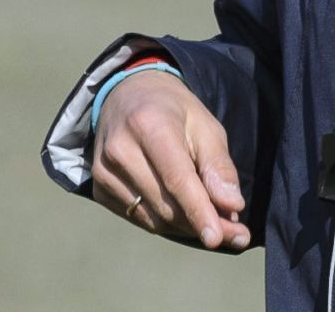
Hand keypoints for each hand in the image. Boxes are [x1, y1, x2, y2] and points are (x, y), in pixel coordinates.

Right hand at [92, 70, 250, 250]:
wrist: (127, 96)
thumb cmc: (174, 110)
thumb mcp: (205, 125)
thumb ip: (217, 165)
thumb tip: (231, 205)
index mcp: (150, 125)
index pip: (177, 179)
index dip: (199, 211)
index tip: (218, 237)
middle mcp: (120, 150)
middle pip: (166, 204)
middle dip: (202, 223)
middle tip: (235, 232)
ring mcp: (103, 172)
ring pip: (153, 217)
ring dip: (187, 226)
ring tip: (216, 223)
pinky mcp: (98, 189)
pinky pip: (138, 218)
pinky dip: (166, 223)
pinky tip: (185, 215)